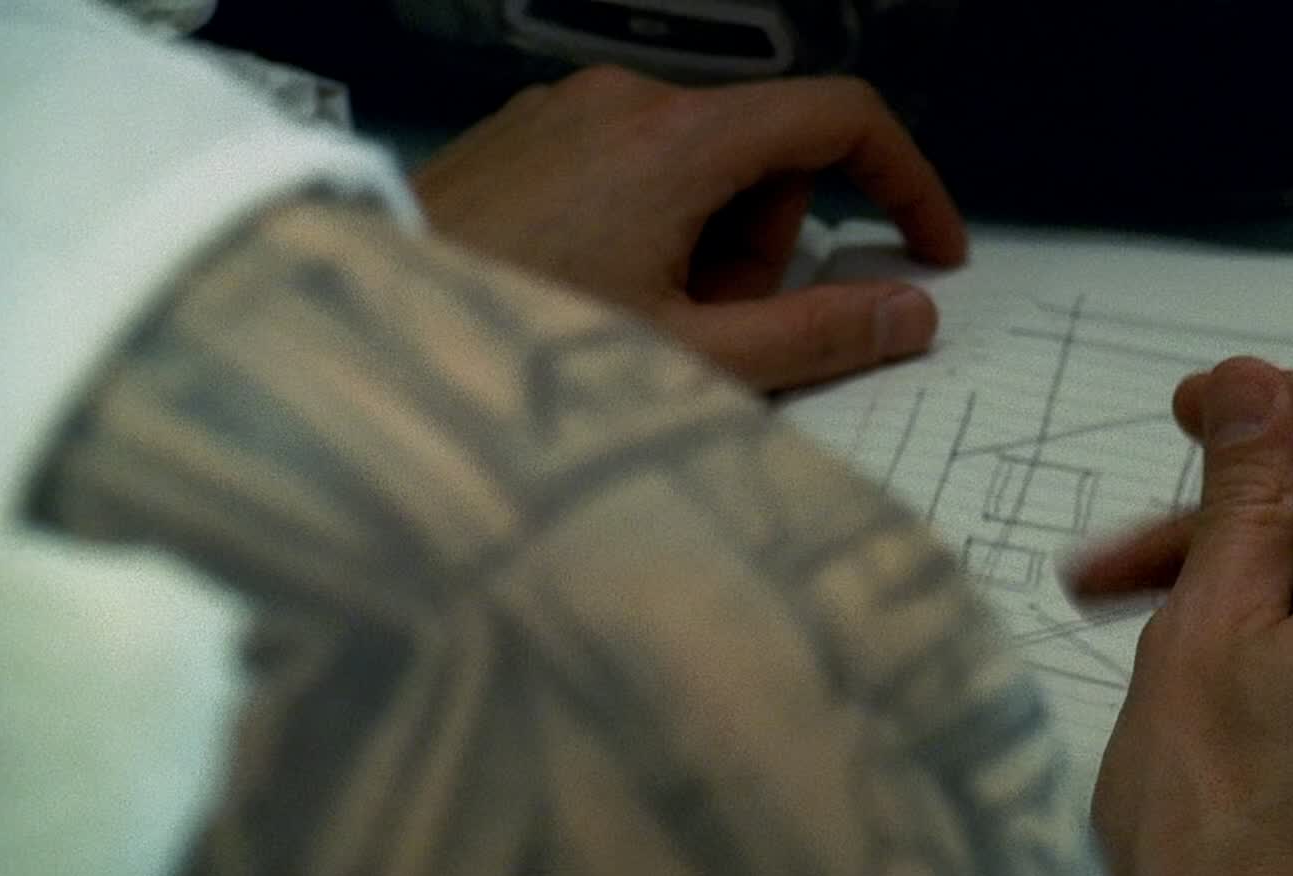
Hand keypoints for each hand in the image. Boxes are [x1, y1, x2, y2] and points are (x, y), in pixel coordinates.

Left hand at [412, 68, 966, 390]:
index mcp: (681, 140)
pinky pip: (632, 164)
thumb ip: (818, 335)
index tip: (932, 253)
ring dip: (706, 241)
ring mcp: (570, 110)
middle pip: (766, 154)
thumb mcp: (692, 358)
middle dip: (768, 244)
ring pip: (700, 163)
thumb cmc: (521, 347)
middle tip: (714, 325)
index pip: (842, 119)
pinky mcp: (528, 134)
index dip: (908, 182)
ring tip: (641, 318)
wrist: (360, 333)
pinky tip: (598, 292)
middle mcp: (628, 100)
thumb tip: (912, 314)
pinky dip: (650, 226)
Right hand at [1084, 358, 1292, 875]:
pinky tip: (1224, 694)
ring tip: (1149, 637)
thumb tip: (1253, 397)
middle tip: (1133, 559)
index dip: (1283, 409)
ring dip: (1261, 603)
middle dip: (1242, 531)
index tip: (1209, 414)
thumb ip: (1245, 492)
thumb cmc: (1221, 854)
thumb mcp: (1207, 631)